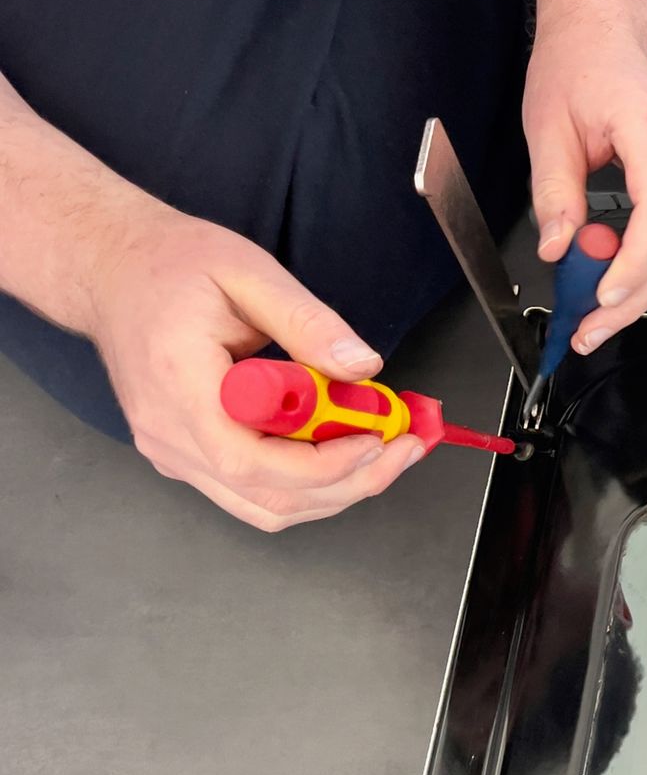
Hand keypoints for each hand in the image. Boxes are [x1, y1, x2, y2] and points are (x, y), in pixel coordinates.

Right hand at [86, 207, 421, 530]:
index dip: (324, 465)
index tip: (377, 441)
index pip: (252, 461)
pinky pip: (250, 494)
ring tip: (385, 451)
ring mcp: (172, 452)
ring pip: (263, 508)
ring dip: (334, 491)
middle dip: (350, 483)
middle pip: (267, 497)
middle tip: (404, 447)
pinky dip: (305, 484)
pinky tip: (341, 452)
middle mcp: (169, 433)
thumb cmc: (170, 267)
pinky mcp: (183, 456)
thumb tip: (362, 366)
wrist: (112, 271)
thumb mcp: (248, 272)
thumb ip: (308, 321)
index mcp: (181, 386)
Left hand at [522, 8, 646, 354]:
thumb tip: (559, 249)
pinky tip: (614, 283)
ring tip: (596, 316)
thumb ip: (555, 192)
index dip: (638, 258)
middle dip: (636, 295)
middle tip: (590, 328)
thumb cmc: (576, 68)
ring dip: (641, 288)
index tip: (604, 293)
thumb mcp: (547, 128)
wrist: (602, 37)